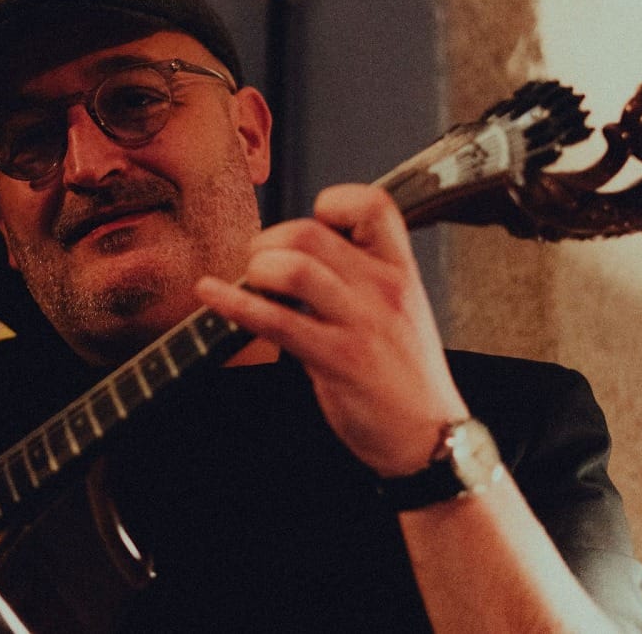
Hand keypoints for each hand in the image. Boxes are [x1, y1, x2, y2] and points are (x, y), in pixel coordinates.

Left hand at [195, 185, 468, 476]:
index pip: (371, 205)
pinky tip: (212, 296)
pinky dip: (235, 304)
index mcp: (401, 270)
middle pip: (310, 233)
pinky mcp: (339, 359)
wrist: (429, 436)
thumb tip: (296, 250)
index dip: (331, 204)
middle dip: (269, 241)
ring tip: (251, 284)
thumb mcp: (399, 310)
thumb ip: (358, 277)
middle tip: (259, 263)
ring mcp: (363, 324)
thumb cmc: (405, 375)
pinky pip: (277, 321)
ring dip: (256, 271)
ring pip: (294, 270)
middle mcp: (385, 289)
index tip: (309, 227)